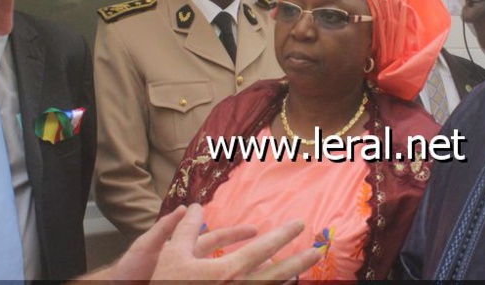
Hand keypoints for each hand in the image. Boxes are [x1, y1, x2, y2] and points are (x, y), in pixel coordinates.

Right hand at [88, 204, 319, 282]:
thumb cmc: (166, 284)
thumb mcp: (172, 254)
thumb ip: (186, 229)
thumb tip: (193, 207)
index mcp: (228, 270)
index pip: (264, 249)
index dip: (283, 235)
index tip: (299, 225)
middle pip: (278, 274)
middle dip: (299, 261)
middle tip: (318, 250)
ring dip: (287, 279)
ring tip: (301, 270)